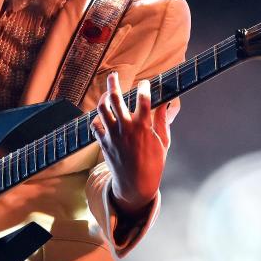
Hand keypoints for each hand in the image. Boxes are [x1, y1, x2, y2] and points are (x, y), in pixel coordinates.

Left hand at [91, 72, 171, 213]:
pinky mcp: (103, 143)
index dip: (145, 86)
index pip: (143, 98)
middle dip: (113, 83)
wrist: (135, 186)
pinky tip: (103, 117)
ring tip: (106, 93)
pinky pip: (95, 125)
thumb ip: (162, 121)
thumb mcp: (163, 143)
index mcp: (143, 127)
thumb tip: (165, 103)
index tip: (146, 83)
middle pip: (116, 98)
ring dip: (103, 98)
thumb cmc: (153, 164)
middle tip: (113, 74)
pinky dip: (98, 119)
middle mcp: (126, 128)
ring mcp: (112, 135)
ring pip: (102, 109)